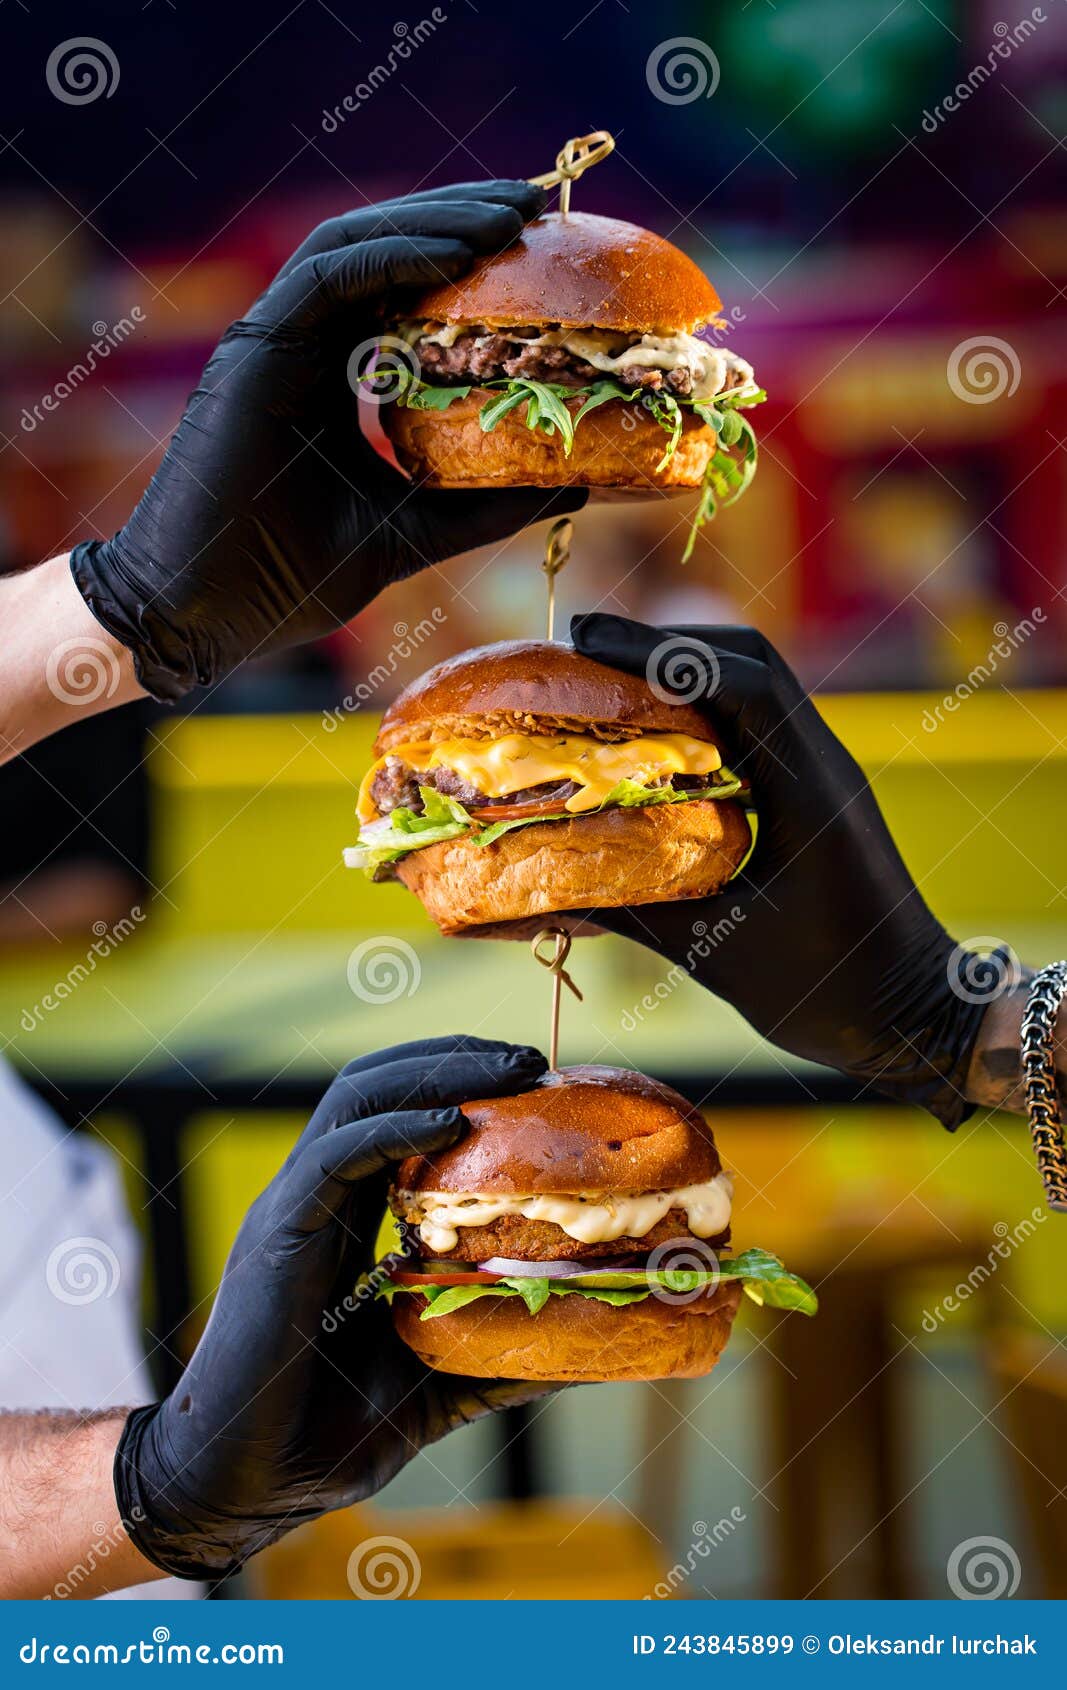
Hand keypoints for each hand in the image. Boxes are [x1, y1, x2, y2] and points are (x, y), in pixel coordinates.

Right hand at [71, 183, 584, 701]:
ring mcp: (274, 342)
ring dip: (437, 221)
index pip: (405, 293)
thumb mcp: (414, 533)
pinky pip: (329, 276)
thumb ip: (483, 507)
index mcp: (333, 378)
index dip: (470, 261)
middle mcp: (303, 346)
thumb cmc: (289, 580)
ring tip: (511, 215)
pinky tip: (458, 252)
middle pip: (387, 252)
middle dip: (464, 219)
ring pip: (358, 244)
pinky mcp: (254, 348)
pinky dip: (394, 255)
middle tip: (539, 205)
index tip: (542, 252)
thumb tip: (574, 486)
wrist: (205, 611)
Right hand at [115, 1034, 552, 1578]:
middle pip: (379, 1086)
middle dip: (455, 1059)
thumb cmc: (327, 1438)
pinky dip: (395, 1128)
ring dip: (434, 1071)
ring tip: (505, 1069)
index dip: (461, 1087)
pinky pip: (338, 1155)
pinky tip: (451, 1124)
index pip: (398, 1118)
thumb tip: (584, 1346)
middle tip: (531, 1060)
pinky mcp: (279, 1233)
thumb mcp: (438, 1385)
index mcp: (344, 1219)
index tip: (534, 1085)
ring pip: (357, 1099)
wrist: (243, 1488)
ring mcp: (294, 1209)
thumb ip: (495, 1354)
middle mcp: (315, 1198)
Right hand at [572, 613, 998, 1126]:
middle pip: (746, 661)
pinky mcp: (817, 794)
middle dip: (663, 646)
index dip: (660, 652)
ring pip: (753, 688)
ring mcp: (823, 774)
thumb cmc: (830, 991)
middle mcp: (822, 763)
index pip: (740, 682)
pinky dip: (702, 715)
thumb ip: (635, 915)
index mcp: (810, 790)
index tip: (586, 641)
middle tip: (582, 651)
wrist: (915, 1016)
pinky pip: (757, 728)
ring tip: (606, 684)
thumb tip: (545, 893)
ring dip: (683, 675)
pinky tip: (652, 744)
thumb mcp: (720, 957)